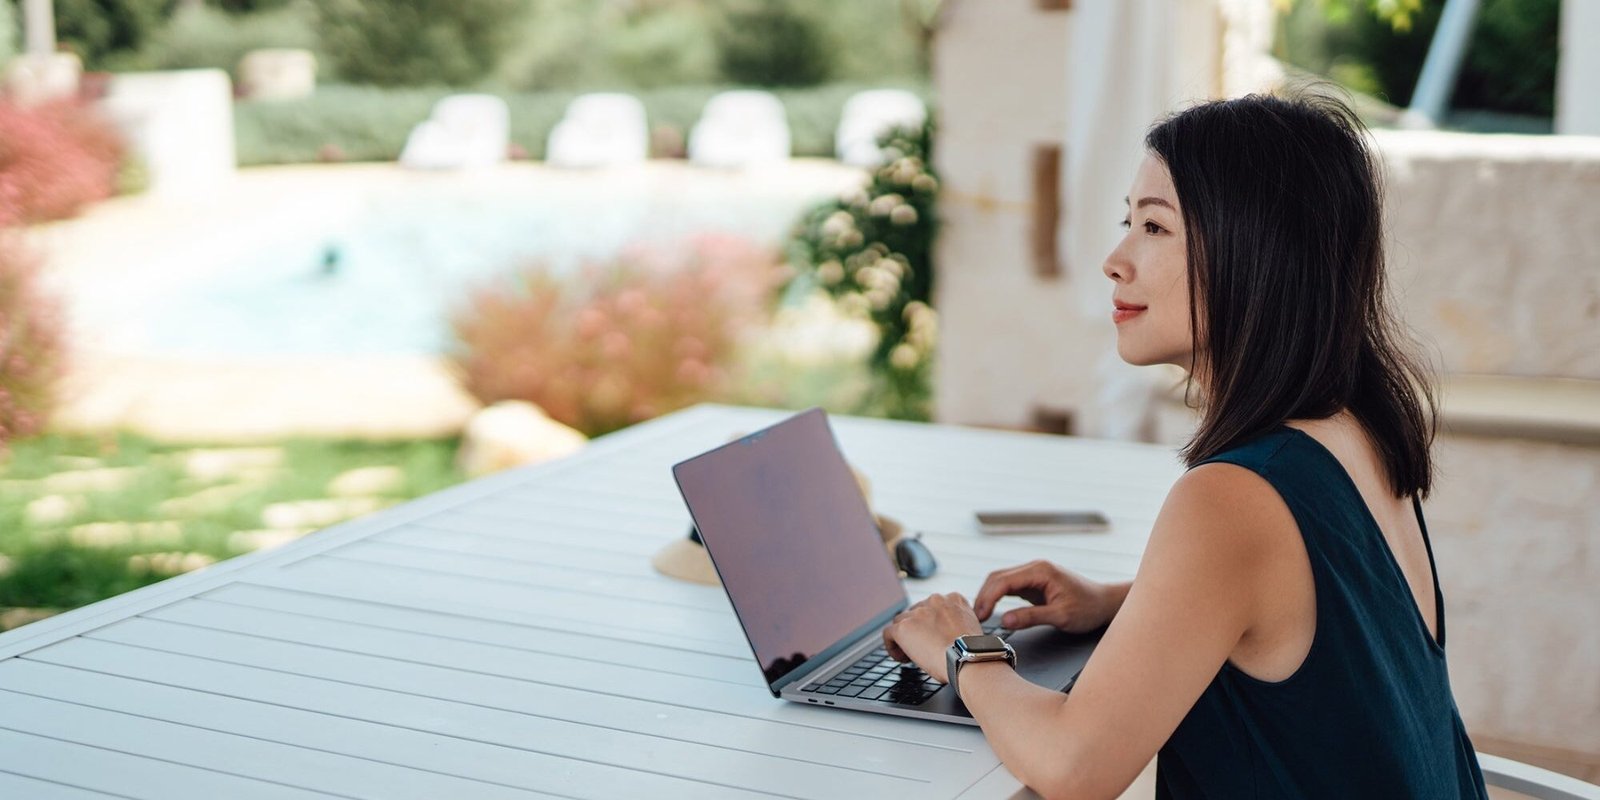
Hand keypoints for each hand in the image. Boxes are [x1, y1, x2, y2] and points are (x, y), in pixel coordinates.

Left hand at [882, 593, 982, 682]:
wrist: (967, 658)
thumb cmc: (972, 651)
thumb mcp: (973, 627)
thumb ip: (959, 622)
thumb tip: (950, 634)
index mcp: (954, 599)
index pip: (934, 606)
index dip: (930, 622)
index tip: (933, 636)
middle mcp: (934, 601)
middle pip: (916, 612)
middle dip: (917, 629)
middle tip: (922, 647)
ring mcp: (917, 612)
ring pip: (901, 621)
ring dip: (904, 637)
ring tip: (910, 654)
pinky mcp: (904, 627)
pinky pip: (888, 633)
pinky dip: (892, 646)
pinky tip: (901, 657)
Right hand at [972, 560, 1114, 632]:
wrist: (1105, 603)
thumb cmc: (1088, 608)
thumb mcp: (1061, 616)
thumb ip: (1031, 617)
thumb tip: (1004, 621)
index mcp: (1040, 571)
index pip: (1003, 580)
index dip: (988, 598)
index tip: (980, 615)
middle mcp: (1034, 568)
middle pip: (997, 577)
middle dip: (983, 596)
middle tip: (974, 619)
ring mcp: (1033, 574)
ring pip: (1000, 581)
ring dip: (988, 596)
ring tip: (979, 616)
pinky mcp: (1033, 583)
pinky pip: (1009, 587)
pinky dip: (997, 597)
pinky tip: (990, 610)